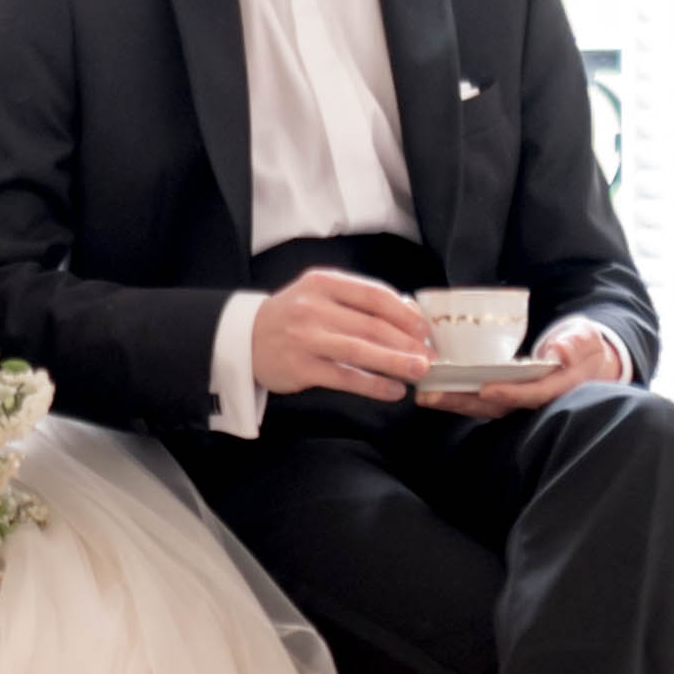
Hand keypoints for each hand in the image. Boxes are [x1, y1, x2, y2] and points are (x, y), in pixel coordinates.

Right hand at [244, 268, 436, 403]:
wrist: (242, 339)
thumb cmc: (291, 317)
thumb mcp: (319, 295)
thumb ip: (358, 300)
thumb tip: (408, 311)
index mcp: (323, 283)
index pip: (374, 294)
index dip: (405, 313)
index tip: (425, 329)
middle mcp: (314, 307)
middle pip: (372, 324)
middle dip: (407, 342)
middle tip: (431, 356)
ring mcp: (306, 337)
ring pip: (361, 350)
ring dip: (396, 362)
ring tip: (420, 371)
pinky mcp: (301, 367)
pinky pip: (346, 377)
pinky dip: (374, 385)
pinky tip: (393, 391)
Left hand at [439, 316, 624, 420]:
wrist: (583, 362)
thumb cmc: (583, 347)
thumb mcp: (584, 340)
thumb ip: (574, 345)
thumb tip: (558, 353)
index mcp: (556, 387)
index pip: (532, 394)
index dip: (510, 393)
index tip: (486, 388)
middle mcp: (532, 399)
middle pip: (497, 406)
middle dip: (465, 402)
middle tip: (433, 395)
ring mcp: (516, 399)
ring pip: (483, 406)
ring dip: (454, 402)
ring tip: (424, 395)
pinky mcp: (503, 395)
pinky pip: (478, 399)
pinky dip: (456, 395)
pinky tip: (432, 389)